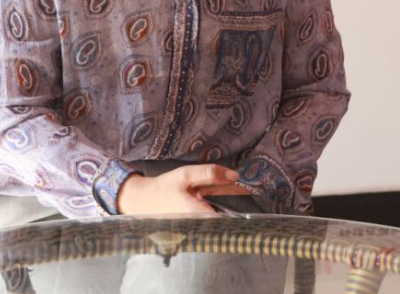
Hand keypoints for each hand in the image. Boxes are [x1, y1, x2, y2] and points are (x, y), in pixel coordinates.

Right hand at [116, 164, 252, 215]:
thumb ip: (209, 174)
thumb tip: (235, 175)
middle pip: (228, 218)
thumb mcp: (185, 175)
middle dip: (241, 206)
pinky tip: (233, 194)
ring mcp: (199, 225)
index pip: (228, 220)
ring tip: (248, 191)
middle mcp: (200, 224)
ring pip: (222, 215)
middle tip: (256, 192)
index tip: (256, 200)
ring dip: (234, 204)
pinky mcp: (197, 221)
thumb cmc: (164, 188)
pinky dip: (223, 205)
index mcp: (198, 214)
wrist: (143, 201)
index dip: (243, 212)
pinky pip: (215, 214)